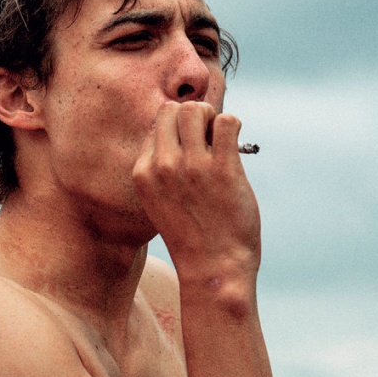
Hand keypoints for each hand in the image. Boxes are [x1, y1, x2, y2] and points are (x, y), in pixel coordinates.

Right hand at [132, 101, 260, 276]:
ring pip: (198, 110)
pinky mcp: (223, 169)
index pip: (157, 124)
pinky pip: (227, 122)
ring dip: (213, 119)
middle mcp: (162, 166)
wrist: (213, 266)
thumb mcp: (159, 200)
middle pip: (174, 110)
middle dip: (194, 117)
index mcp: (143, 173)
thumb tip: (182, 129)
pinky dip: (234, 125)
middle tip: (207, 139)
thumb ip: (160, 168)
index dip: (177, 130)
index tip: (190, 148)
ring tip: (220, 141)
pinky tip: (235, 144)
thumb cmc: (190, 234)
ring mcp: (192, 166)